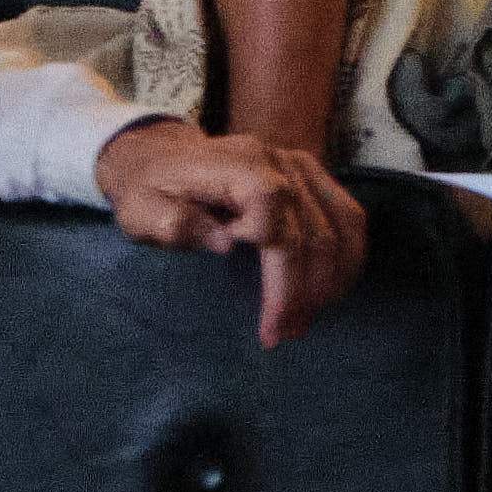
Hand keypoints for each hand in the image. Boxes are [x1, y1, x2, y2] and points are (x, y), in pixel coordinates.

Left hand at [96, 119, 366, 343]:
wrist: (156, 157)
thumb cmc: (149, 190)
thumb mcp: (141, 210)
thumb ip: (174, 224)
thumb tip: (227, 243)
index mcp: (233, 166)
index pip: (277, 227)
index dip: (280, 280)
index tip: (267, 322)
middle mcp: (274, 160)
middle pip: (313, 235)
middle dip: (304, 295)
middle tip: (286, 334)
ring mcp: (297, 164)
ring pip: (341, 229)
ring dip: (331, 283)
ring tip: (306, 320)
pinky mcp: (310, 174)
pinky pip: (349, 217)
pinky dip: (348, 258)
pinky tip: (330, 290)